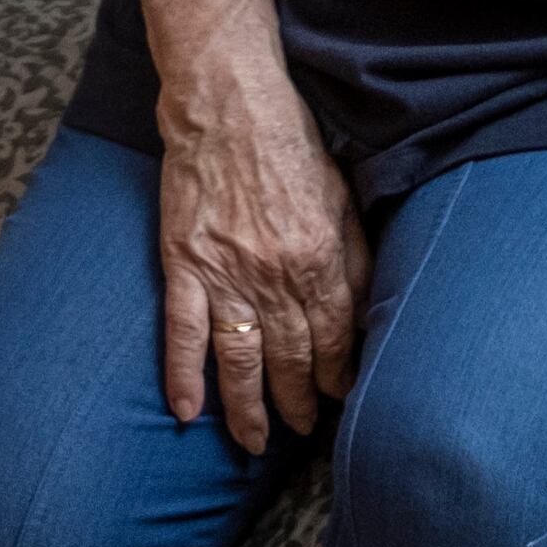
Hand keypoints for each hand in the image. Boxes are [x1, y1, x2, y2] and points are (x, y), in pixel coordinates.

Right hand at [155, 79, 364, 449]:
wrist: (226, 104)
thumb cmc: (288, 141)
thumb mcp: (342, 196)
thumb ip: (354, 258)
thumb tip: (364, 312)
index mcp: (319, 259)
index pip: (334, 338)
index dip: (337, 376)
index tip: (338, 398)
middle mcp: (275, 277)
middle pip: (291, 359)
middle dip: (299, 402)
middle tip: (300, 429)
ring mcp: (226, 274)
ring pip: (240, 360)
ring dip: (249, 408)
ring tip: (254, 442)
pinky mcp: (184, 263)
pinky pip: (183, 333)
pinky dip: (183, 375)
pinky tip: (188, 412)